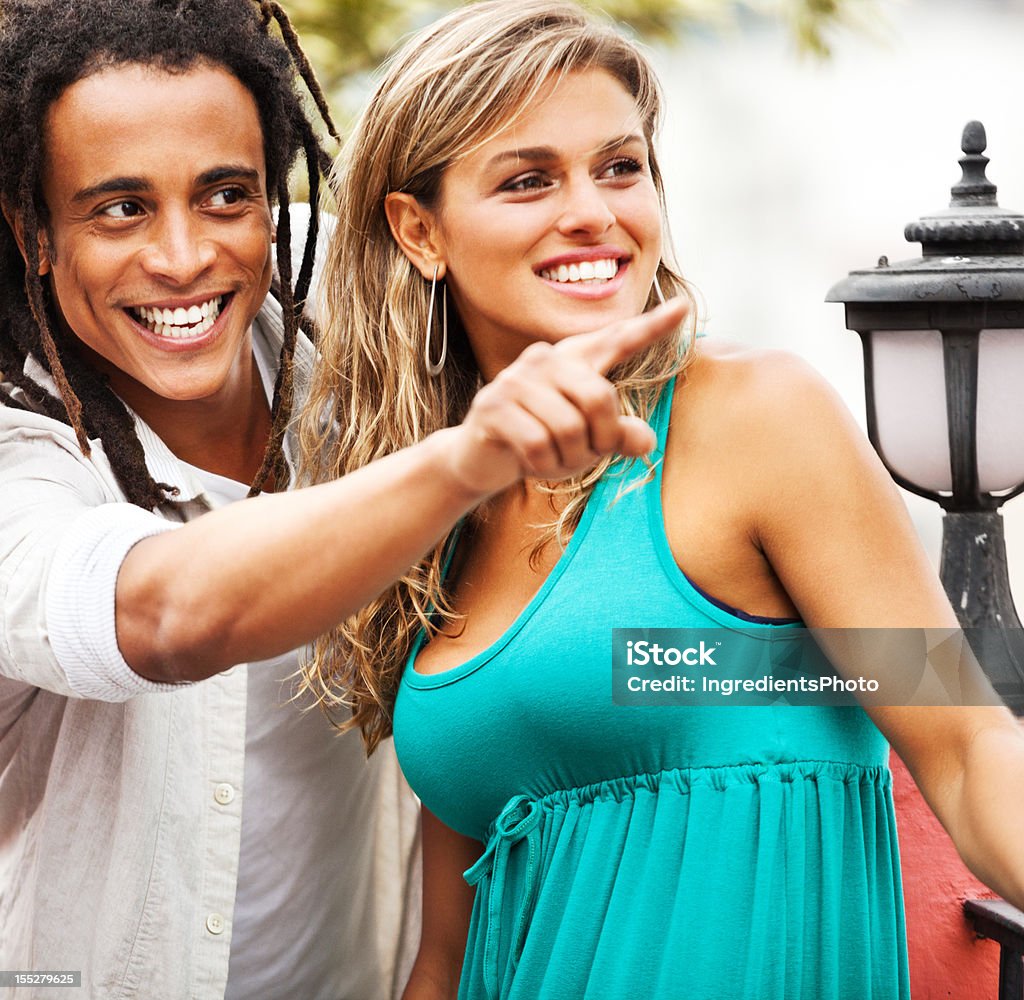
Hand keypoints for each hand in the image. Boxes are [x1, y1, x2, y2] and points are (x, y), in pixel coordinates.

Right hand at [442, 297, 688, 498]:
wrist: (480, 458)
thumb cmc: (540, 443)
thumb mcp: (587, 443)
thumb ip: (618, 435)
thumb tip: (646, 442)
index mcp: (573, 361)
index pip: (616, 340)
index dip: (651, 326)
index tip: (685, 307)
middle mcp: (545, 359)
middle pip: (599, 399)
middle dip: (599, 440)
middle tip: (585, 457)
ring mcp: (516, 380)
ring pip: (570, 428)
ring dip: (568, 460)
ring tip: (553, 460)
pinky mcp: (493, 406)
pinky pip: (538, 444)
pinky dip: (543, 465)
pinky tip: (531, 464)